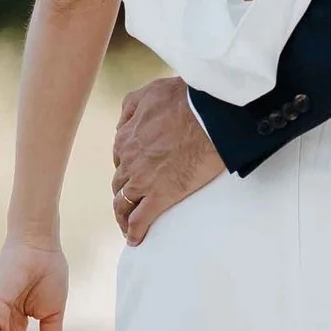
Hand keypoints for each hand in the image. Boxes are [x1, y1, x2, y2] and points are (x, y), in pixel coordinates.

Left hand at [113, 75, 224, 242]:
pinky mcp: (161, 196)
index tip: (134, 175)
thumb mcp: (152, 91)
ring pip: (123, 203)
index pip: (119, 158)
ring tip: (128, 226)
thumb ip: (132, 106)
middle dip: (123, 193)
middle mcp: (129, 160)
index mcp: (127, 136)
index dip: (126, 167)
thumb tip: (122, 123)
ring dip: (123, 215)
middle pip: (119, 182)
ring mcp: (143, 180)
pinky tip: (135, 240)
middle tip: (131, 202)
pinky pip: (140, 220)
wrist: (211, 115)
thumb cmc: (187, 99)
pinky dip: (134, 232)